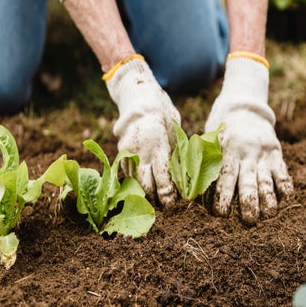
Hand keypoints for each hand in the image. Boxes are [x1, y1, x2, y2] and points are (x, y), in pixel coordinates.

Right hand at [104, 55, 180, 206]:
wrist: (140, 100)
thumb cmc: (165, 117)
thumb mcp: (175, 135)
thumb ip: (177, 157)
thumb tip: (185, 181)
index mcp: (158, 148)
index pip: (163, 181)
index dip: (168, 197)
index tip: (174, 203)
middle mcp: (141, 152)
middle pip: (145, 187)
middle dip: (154, 200)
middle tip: (164, 205)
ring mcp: (128, 153)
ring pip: (133, 182)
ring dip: (144, 193)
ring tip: (154, 198)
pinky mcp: (120, 152)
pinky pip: (126, 173)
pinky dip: (135, 182)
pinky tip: (143, 185)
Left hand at [205, 54, 292, 224]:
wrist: (244, 109)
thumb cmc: (219, 133)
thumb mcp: (208, 142)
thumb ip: (201, 163)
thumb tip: (189, 192)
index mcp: (226, 150)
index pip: (224, 178)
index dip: (222, 197)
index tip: (220, 214)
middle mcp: (246, 152)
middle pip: (248, 183)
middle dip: (248, 205)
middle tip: (248, 223)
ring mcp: (263, 153)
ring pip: (267, 180)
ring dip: (268, 201)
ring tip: (266, 216)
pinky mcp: (276, 152)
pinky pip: (283, 172)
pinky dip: (284, 186)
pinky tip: (283, 199)